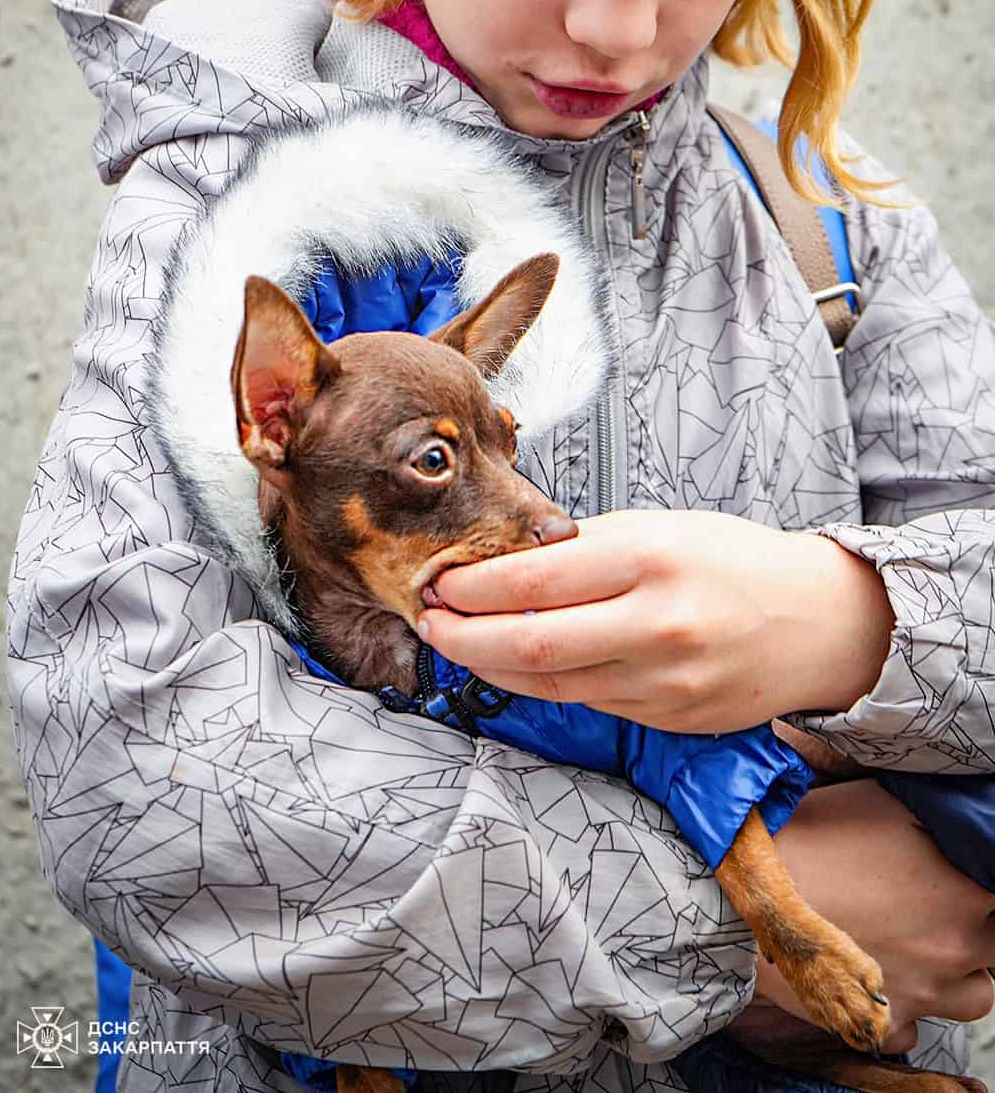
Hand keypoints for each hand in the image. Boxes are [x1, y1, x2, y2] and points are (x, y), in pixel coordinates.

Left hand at [419, 510, 892, 731]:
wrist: (818, 622)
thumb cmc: (732, 562)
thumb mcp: (660, 528)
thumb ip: (583, 548)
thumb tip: (501, 561)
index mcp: (649, 560)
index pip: (531, 579)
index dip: (469, 588)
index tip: (436, 582)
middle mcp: (656, 625)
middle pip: (528, 644)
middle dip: (461, 637)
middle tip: (429, 621)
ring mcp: (663, 683)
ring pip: (549, 684)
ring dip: (491, 666)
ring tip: (460, 643)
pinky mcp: (668, 719)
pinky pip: (587, 702)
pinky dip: (542, 683)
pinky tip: (518, 664)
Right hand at [728, 782, 994, 1053]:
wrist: (751, 895)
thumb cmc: (814, 839)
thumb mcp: (880, 802)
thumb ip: (935, 816)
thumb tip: (961, 817)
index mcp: (963, 894)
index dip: (980, 882)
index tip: (962, 876)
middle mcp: (956, 951)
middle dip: (977, 925)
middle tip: (941, 902)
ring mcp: (924, 994)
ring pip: (976, 994)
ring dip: (959, 971)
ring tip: (922, 943)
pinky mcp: (885, 1024)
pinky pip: (917, 1026)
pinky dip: (906, 1006)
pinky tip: (882, 974)